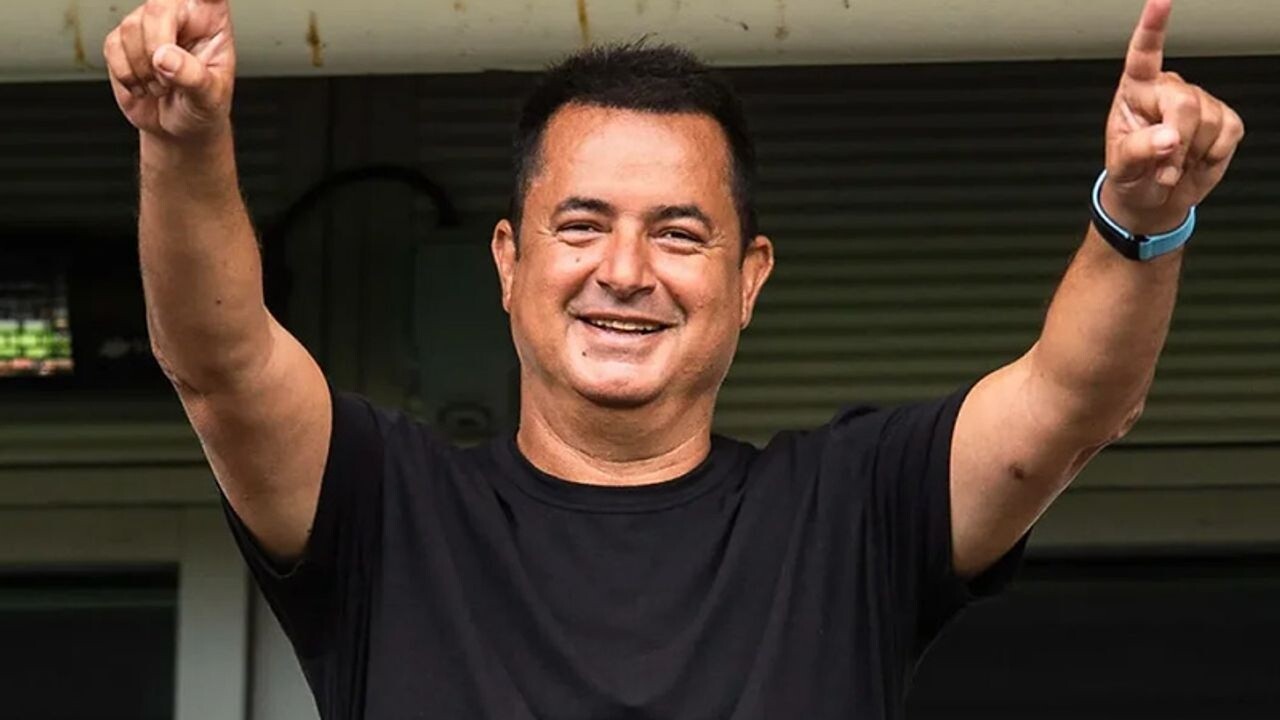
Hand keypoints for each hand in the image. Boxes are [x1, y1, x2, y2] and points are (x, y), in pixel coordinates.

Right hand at [104, 0, 235, 142]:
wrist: (178, 128)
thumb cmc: (202, 107)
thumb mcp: (209, 98)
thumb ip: (193, 77)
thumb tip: (164, 56)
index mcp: (211, 20)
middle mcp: (179, 15)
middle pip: (159, 6)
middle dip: (157, 45)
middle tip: (167, 79)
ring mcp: (148, 24)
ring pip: (131, 28)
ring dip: (143, 69)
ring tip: (162, 88)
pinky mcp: (122, 40)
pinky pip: (112, 47)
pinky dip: (127, 75)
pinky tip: (144, 86)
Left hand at [1102, 0, 1244, 233]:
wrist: (1153, 197)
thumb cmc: (1131, 175)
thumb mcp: (1122, 166)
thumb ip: (1140, 149)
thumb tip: (1170, 137)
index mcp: (1135, 92)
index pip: (1143, 55)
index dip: (1153, 27)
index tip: (1161, 1)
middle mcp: (1168, 89)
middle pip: (1184, 104)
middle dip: (1177, 143)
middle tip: (1163, 168)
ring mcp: (1200, 102)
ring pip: (1208, 120)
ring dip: (1191, 154)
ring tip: (1174, 165)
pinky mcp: (1224, 118)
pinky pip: (1229, 131)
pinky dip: (1213, 155)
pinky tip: (1196, 158)